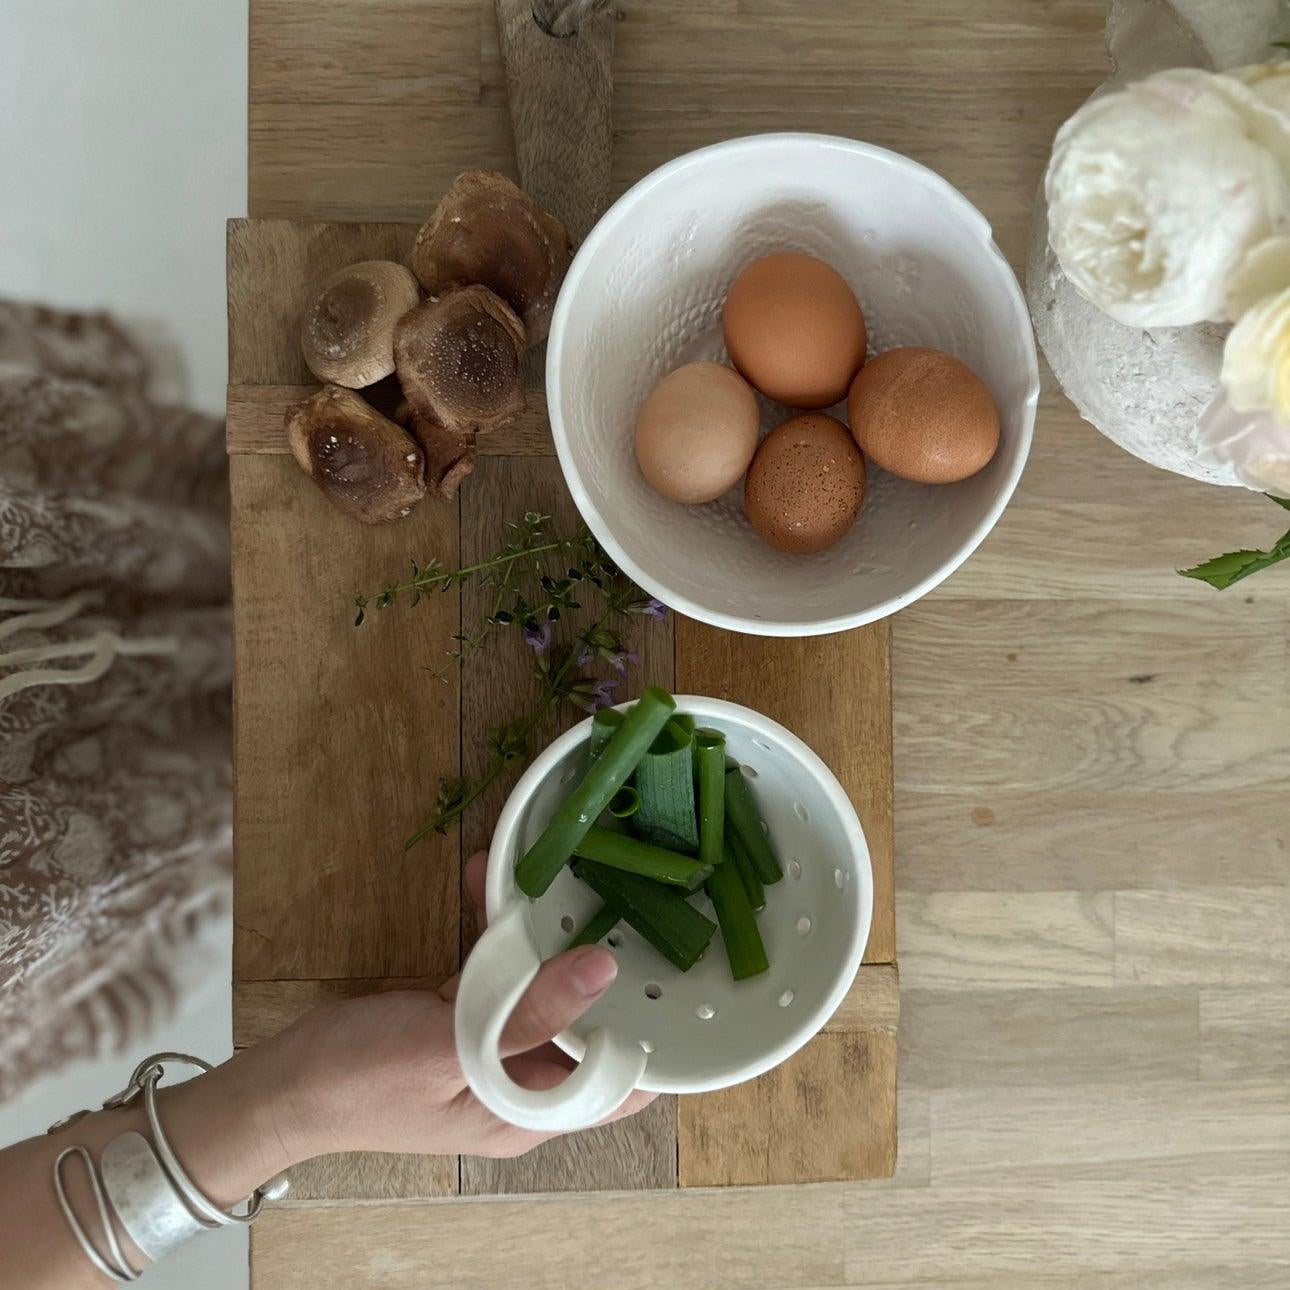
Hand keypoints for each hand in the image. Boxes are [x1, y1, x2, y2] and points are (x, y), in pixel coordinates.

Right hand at [260, 851, 656, 1161]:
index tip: (673, 967)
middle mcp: (521, 1082)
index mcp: (529, 1110)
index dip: (652, 1034)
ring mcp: (491, 1049)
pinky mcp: (462, 1020)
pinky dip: (494, 933)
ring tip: (550, 874)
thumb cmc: (360, 1080)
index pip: (620, 1083)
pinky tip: (486, 880)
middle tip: (620, 894)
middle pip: (585, 1025)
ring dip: (541, 934)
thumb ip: (527, 1012)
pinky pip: (494, 972)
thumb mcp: (449, 1046)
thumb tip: (603, 970)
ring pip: (540, 988)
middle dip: (598, 963)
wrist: (279, 1084)